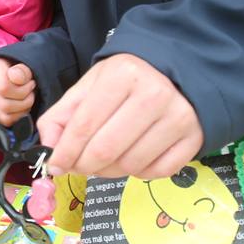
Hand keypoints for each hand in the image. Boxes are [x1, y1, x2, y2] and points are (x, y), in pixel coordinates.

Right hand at [0, 59, 35, 125]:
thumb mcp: (25, 62)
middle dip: (26, 101)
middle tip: (32, 92)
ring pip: (5, 116)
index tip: (31, 83)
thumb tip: (15, 78)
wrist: (15, 68)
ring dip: (23, 110)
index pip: (4, 88)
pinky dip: (19, 116)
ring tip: (28, 98)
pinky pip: (5, 121)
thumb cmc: (21, 66)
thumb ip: (22, 71)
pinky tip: (23, 105)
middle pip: (5, 105)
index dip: (23, 90)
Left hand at [37, 53, 203, 178]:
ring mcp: (178, 117)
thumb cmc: (127, 79)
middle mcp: (154, 94)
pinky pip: (157, 172)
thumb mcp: (91, 85)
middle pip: (105, 150)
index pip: (84, 126)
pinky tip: (133, 157)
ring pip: (130, 165)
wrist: (177, 71)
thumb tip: (49, 150)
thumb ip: (63, 115)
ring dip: (109, 171)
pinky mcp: (194, 138)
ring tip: (106, 160)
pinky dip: (139, 173)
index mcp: (122, 75)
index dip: (65, 152)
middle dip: (83, 166)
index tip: (55, 166)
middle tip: (78, 167)